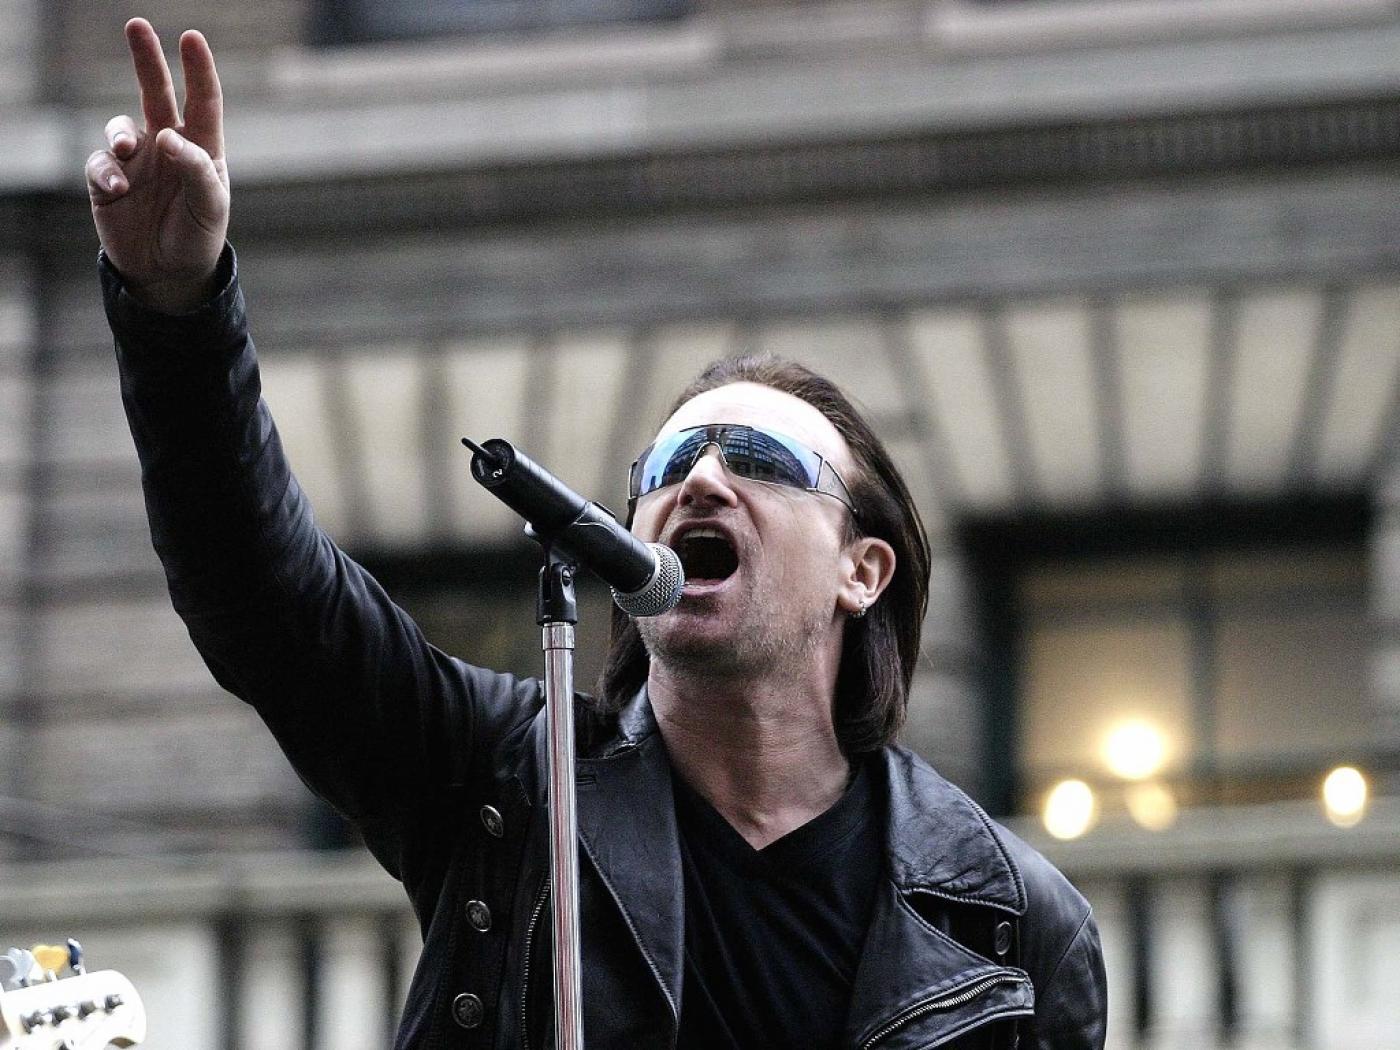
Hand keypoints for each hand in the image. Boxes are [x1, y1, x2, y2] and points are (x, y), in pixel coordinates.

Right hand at [86, 19, 229, 313]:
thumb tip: (169, 135)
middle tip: (137, 26)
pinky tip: (118, 189)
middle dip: (147, 60)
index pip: (202, 101)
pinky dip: (107, 171)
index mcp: (201, 147)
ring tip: (126, 149)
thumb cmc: (198, 235)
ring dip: (120, 132)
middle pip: (156, 93)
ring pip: (120, 126)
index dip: (198, 69)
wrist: (169, 272)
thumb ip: (196, 170)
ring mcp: (136, 161)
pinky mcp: (108, 180)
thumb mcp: (210, 207)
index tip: (191, 38)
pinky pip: (100, 163)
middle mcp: (166, 145)